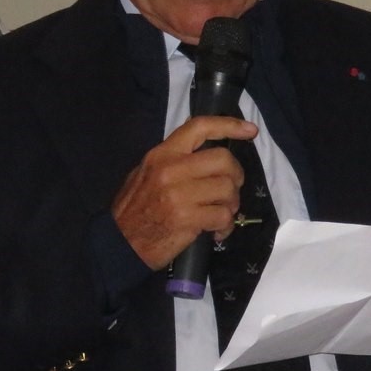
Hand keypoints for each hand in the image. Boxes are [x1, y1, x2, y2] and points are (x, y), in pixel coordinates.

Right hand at [110, 115, 255, 268]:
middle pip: (223, 160)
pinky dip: (225, 226)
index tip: (250, 131)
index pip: (199, 128)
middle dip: (236, 176)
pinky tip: (215, 232)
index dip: (229, 125)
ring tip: (221, 213)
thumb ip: (171, 159)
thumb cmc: (133, 209)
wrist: (120, 244)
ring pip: (228, 189)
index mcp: (161, 155)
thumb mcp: (144, 173)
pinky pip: (223, 216)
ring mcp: (180, 194)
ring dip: (232, 204)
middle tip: (230, 189)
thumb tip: (203, 147)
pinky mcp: (188, 219)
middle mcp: (171, 169)